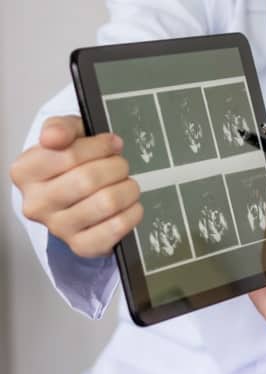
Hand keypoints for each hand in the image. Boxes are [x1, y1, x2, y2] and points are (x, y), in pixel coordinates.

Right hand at [9, 116, 142, 257]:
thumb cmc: (70, 165)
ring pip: (106, 202)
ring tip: (127, 184)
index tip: (112, 144)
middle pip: (88, 179)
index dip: (100, 147)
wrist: (76, 200)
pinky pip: (116, 228)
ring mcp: (58, 228)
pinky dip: (132, 213)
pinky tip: (130, 205)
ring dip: (128, 189)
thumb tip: (54, 137)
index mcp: (25, 172)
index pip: (68, 155)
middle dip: (116, 167)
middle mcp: (36, 203)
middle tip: (121, 166)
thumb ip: (60, 128)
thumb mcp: (65, 136)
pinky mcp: (81, 246)